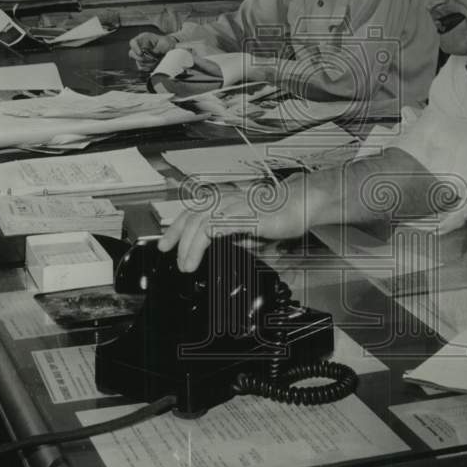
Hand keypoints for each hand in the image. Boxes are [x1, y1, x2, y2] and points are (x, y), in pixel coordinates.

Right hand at [128, 32, 175, 70]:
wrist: (170, 48)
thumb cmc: (166, 42)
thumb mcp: (164, 42)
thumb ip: (158, 48)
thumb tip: (154, 53)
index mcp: (143, 39)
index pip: (133, 42)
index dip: (135, 48)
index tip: (141, 53)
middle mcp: (140, 47)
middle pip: (132, 53)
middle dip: (141, 58)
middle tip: (151, 59)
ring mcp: (140, 55)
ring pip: (138, 62)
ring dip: (148, 64)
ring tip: (157, 61)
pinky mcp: (143, 62)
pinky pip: (141, 67)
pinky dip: (147, 68)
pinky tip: (154, 65)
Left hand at [158, 181, 308, 271]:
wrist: (301, 204)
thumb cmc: (280, 214)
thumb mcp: (251, 231)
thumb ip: (235, 238)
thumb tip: (220, 251)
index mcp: (225, 203)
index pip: (192, 213)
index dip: (175, 229)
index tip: (166, 245)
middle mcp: (227, 201)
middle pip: (191, 217)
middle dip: (176, 238)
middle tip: (172, 258)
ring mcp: (235, 207)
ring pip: (201, 222)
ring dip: (189, 245)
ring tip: (186, 264)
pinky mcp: (245, 215)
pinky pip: (218, 225)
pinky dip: (205, 238)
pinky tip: (200, 251)